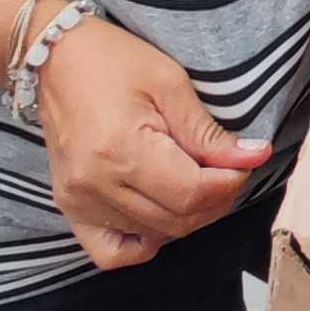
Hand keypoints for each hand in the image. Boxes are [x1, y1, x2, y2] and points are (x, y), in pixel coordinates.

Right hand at [32, 11, 273, 268]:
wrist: (54, 58)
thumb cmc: (113, 61)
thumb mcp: (170, 84)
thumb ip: (208, 132)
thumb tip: (255, 157)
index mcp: (121, 151)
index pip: (192, 194)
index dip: (228, 183)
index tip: (242, 162)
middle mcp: (96, 185)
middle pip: (178, 221)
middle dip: (215, 200)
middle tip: (224, 170)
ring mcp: (79, 201)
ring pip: (155, 235)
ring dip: (187, 215)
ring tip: (192, 178)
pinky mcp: (70, 207)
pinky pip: (111, 253)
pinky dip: (143, 242)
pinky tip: (157, 214)